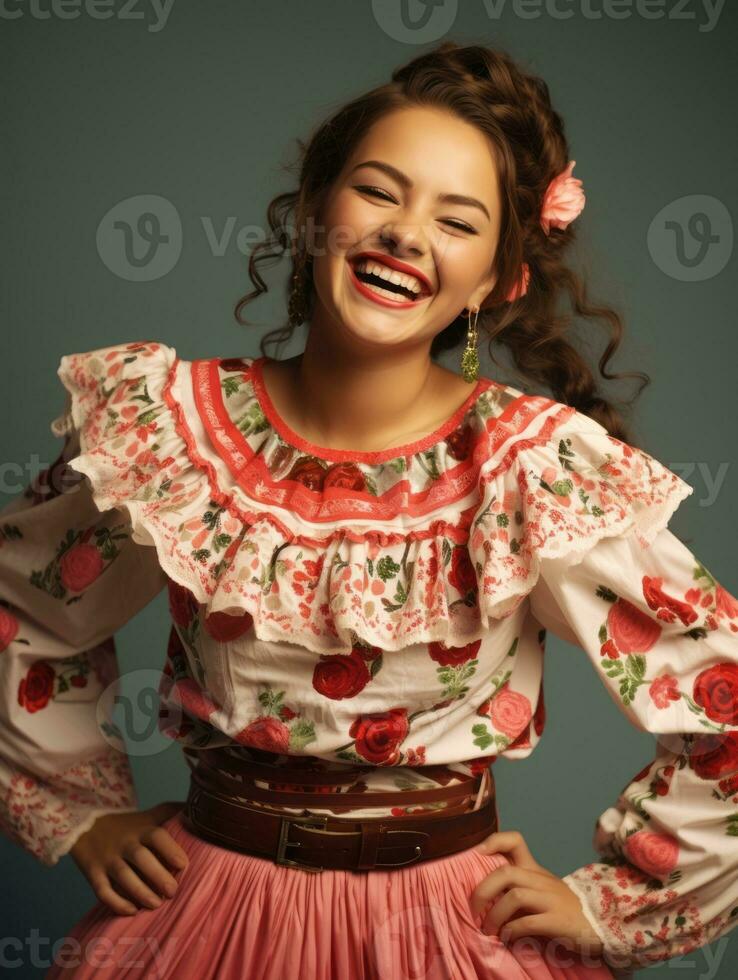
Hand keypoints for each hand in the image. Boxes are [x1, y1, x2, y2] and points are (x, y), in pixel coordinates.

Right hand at [69, 801, 188, 915]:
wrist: (86, 825)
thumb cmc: (128, 826)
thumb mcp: (148, 815)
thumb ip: (172, 813)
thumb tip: (201, 809)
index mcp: (141, 829)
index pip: (156, 836)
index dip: (170, 849)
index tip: (183, 865)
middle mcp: (125, 843)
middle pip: (141, 858)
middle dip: (157, 876)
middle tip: (172, 891)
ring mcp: (107, 859)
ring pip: (123, 876)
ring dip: (140, 892)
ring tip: (156, 905)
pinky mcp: (93, 873)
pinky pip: (102, 890)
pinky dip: (116, 903)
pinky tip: (132, 911)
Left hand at [468, 830, 604, 957]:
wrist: (598, 923)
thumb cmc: (562, 908)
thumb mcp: (540, 890)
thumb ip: (517, 887)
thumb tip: (484, 898)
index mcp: (535, 869)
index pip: (516, 841)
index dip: (495, 841)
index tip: (477, 853)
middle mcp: (541, 879)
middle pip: (506, 872)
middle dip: (483, 890)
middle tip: (473, 909)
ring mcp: (551, 899)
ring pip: (514, 896)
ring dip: (495, 915)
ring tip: (488, 929)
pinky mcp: (558, 920)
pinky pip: (529, 922)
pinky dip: (512, 930)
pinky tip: (507, 937)